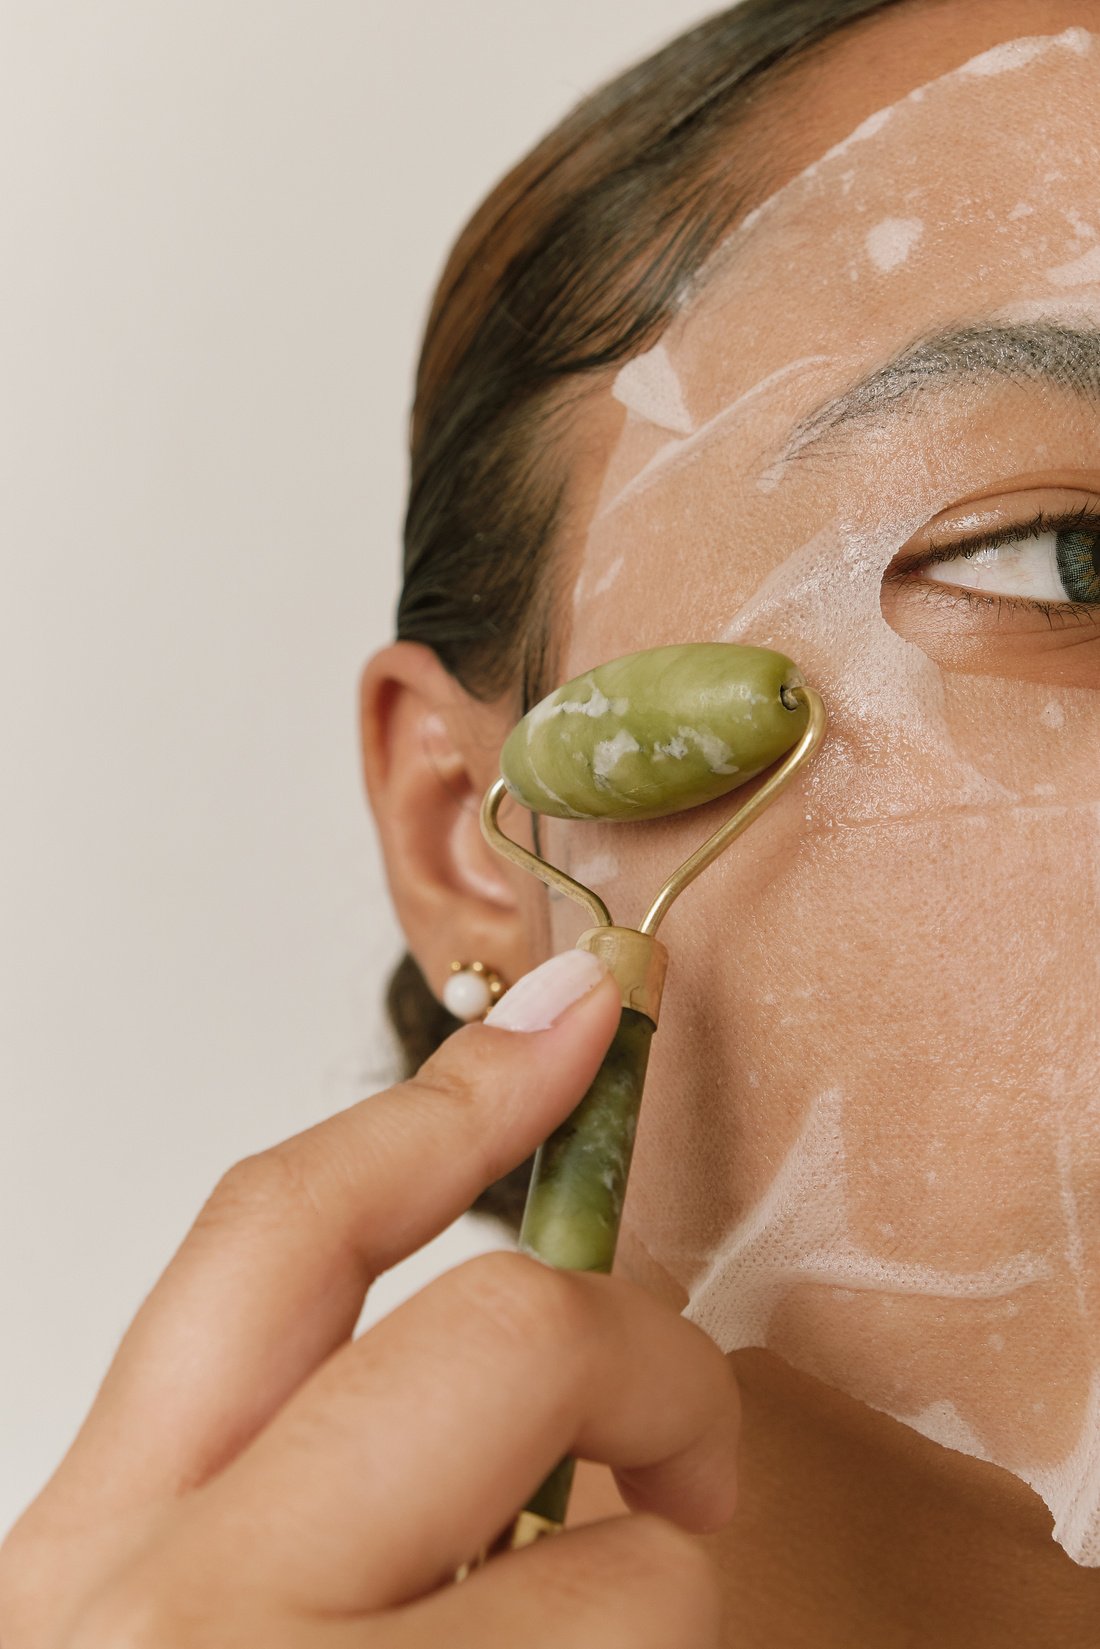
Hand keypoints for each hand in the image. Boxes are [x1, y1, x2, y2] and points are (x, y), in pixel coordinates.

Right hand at [0, 950, 739, 1646]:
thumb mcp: (185, 1629)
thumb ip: (301, 1485)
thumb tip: (513, 1365)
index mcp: (101, 1536)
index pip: (283, 1230)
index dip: (453, 1102)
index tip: (576, 1015)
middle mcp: (177, 1607)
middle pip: (498, 1333)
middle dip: (648, 1362)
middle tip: (687, 1454)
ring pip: (625, 1559)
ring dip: (662, 1591)